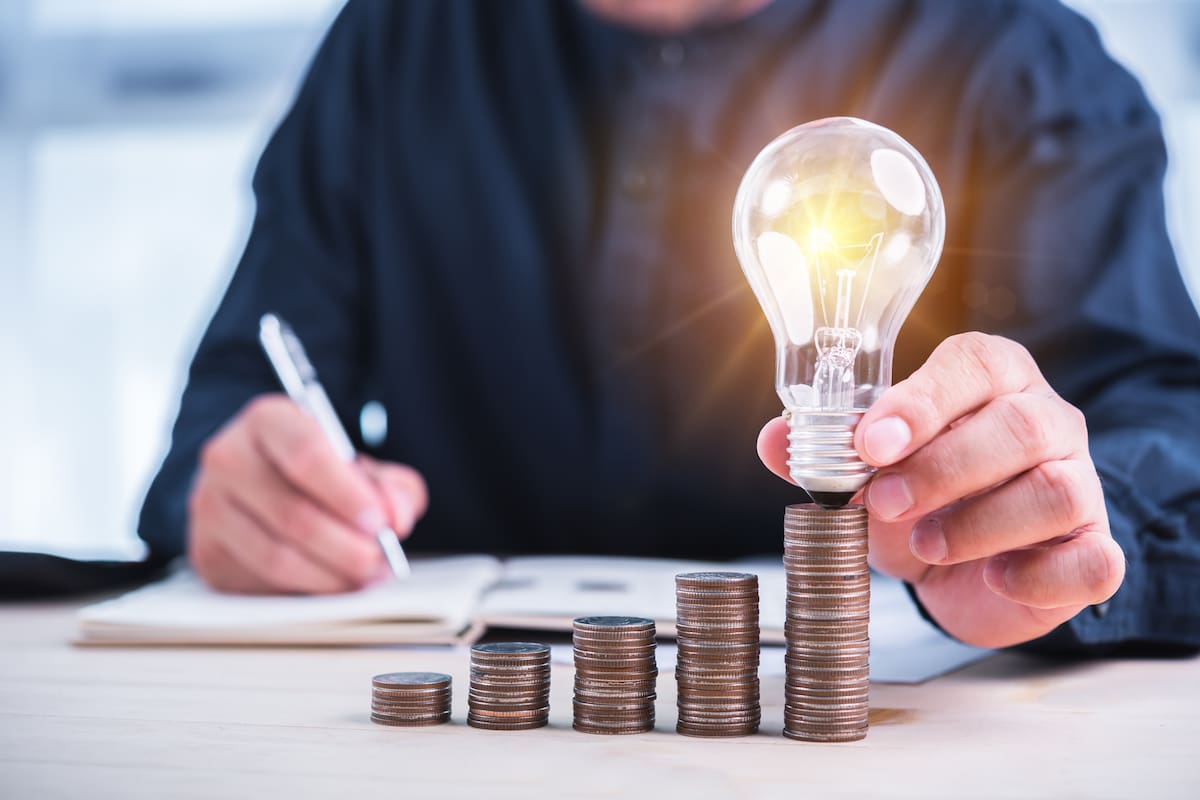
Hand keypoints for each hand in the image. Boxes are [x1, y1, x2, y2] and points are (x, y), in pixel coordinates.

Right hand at [187, 395, 427, 593]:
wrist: (258, 483)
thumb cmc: (316, 473)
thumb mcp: (359, 466)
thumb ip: (392, 487)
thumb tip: (397, 518)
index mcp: (268, 421)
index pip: (306, 454)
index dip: (348, 495)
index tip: (382, 523)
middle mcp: (228, 458)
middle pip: (292, 513)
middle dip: (347, 546)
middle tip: (382, 560)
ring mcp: (209, 507)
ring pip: (276, 557)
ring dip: (331, 576)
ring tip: (367, 576)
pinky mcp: (207, 552)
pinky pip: (261, 583)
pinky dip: (306, 592)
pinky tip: (334, 585)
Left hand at [758, 332, 1124, 647]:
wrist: (961, 571)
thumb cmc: (917, 501)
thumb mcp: (866, 474)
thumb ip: (822, 454)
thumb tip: (774, 439)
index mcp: (990, 382)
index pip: (974, 364)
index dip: (923, 402)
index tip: (871, 444)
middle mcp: (1046, 422)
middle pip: (1019, 426)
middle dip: (941, 468)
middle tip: (883, 503)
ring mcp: (1081, 485)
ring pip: (1056, 491)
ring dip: (980, 523)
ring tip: (924, 544)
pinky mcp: (1093, 550)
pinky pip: (1092, 560)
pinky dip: (1039, 576)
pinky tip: (996, 578)